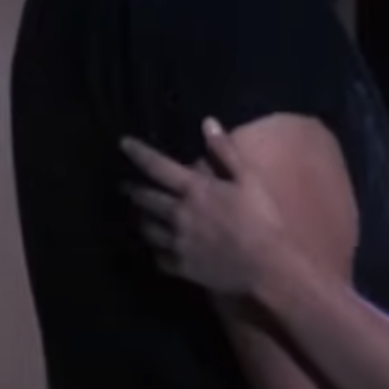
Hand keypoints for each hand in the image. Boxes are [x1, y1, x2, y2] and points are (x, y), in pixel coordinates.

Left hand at [119, 119, 286, 295]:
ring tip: (138, 215)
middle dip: (133, 190)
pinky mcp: (181, 265)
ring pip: (147, 228)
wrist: (264, 265)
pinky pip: (158, 256)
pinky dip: (155, 249)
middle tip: (125, 186)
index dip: (138, 153)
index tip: (124, 144)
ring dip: (140, 218)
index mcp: (194, 189)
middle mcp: (178, 214)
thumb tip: (207, 122)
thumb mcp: (248, 179)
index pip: (157, 166)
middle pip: (145, 198)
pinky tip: (156, 247)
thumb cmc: (260, 218)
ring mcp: (177, 242)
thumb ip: (225, 151)